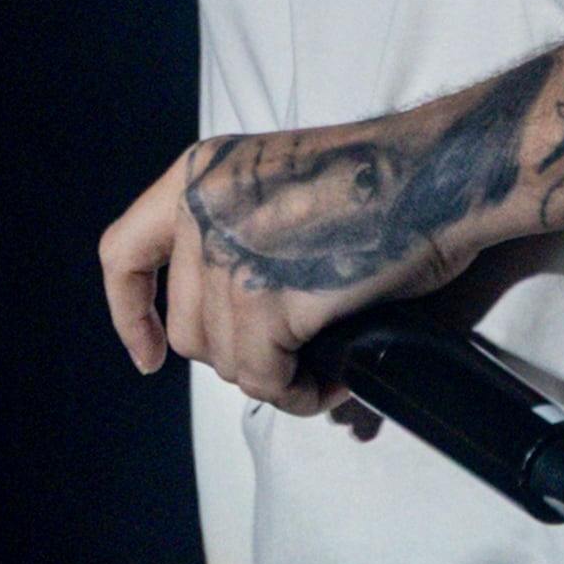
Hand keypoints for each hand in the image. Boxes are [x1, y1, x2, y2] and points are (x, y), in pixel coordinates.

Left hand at [96, 123, 471, 416]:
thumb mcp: (278, 186)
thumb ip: (236, 236)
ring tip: (326, 366)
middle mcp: (201, 206)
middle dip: (240, 356)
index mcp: (200, 171)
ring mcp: (228, 253)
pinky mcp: (265, 299)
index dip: (129, 312)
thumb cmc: (387, 179)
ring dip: (277, 377)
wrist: (442, 172)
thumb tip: (227, 329)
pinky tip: (339, 376)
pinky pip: (266, 379)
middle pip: (186, 327)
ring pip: (227, 361)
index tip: (148, 353)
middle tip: (297, 356)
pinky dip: (302, 392)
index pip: (122, 252)